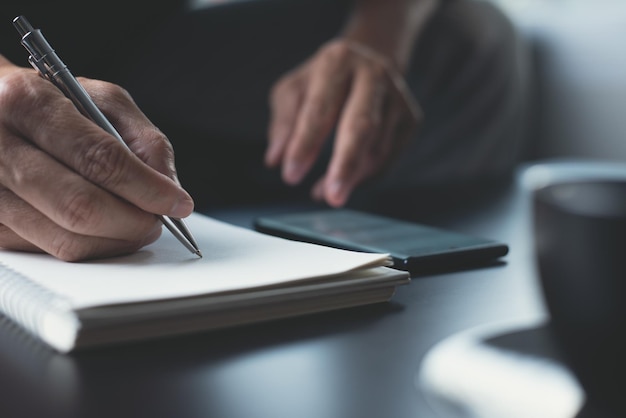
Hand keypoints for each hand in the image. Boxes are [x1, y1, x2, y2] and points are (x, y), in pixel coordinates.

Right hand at [0, 62, 193, 260]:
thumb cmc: (50, 102)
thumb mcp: (99, 99)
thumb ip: (143, 137)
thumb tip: (169, 185)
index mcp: (26, 102)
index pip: (98, 158)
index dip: (146, 187)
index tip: (177, 203)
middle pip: (80, 206)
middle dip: (133, 221)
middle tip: (157, 221)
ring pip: (65, 239)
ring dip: (116, 241)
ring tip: (135, 225)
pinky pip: (49, 252)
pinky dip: (88, 246)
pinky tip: (100, 229)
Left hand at [265, 39, 420, 206]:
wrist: (372, 57)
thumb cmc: (324, 80)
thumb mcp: (294, 89)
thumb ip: (284, 123)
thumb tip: (275, 160)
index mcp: (339, 61)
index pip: (320, 108)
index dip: (305, 144)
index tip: (290, 176)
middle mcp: (374, 75)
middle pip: (362, 126)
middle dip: (345, 165)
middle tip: (332, 198)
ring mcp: (398, 98)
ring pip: (377, 148)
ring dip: (351, 178)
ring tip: (325, 193)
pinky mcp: (410, 119)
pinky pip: (388, 158)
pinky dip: (365, 178)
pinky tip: (345, 183)